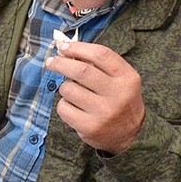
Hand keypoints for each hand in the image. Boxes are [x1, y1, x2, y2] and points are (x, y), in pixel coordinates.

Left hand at [46, 40, 145, 154]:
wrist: (128, 134)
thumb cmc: (118, 100)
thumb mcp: (119, 79)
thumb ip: (98, 64)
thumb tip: (66, 50)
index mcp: (127, 77)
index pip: (101, 55)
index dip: (78, 48)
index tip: (63, 47)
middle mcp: (118, 94)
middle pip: (81, 70)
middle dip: (61, 63)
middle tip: (51, 62)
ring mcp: (104, 112)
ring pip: (68, 89)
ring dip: (65, 87)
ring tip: (74, 92)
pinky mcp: (90, 126)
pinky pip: (63, 108)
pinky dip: (64, 105)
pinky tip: (74, 108)